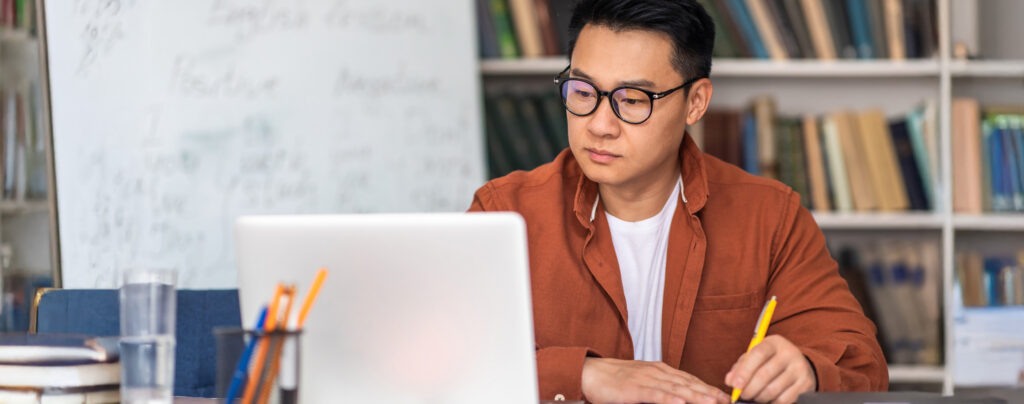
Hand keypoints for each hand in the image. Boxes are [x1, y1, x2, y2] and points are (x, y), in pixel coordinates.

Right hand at [581, 357, 730, 403]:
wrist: (591, 373)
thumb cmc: (616, 381)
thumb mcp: (642, 383)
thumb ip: (660, 390)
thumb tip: (678, 399)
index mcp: (660, 371)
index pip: (689, 379)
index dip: (707, 388)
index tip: (723, 397)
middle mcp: (657, 372)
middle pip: (688, 383)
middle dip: (708, 393)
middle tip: (725, 401)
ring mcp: (646, 379)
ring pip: (676, 388)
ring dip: (695, 396)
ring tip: (711, 402)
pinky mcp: (635, 388)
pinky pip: (655, 394)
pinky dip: (669, 398)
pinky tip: (680, 402)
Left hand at [725, 335, 816, 403]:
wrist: (799, 364)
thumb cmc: (770, 361)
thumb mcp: (756, 357)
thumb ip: (741, 366)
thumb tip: (730, 380)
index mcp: (774, 343)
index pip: (758, 354)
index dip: (744, 371)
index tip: (735, 385)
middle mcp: (789, 353)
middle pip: (764, 375)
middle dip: (749, 389)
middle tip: (743, 395)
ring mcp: (800, 368)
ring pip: (773, 390)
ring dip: (759, 398)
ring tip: (754, 397)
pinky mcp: (806, 384)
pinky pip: (784, 399)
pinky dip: (772, 403)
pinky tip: (767, 400)